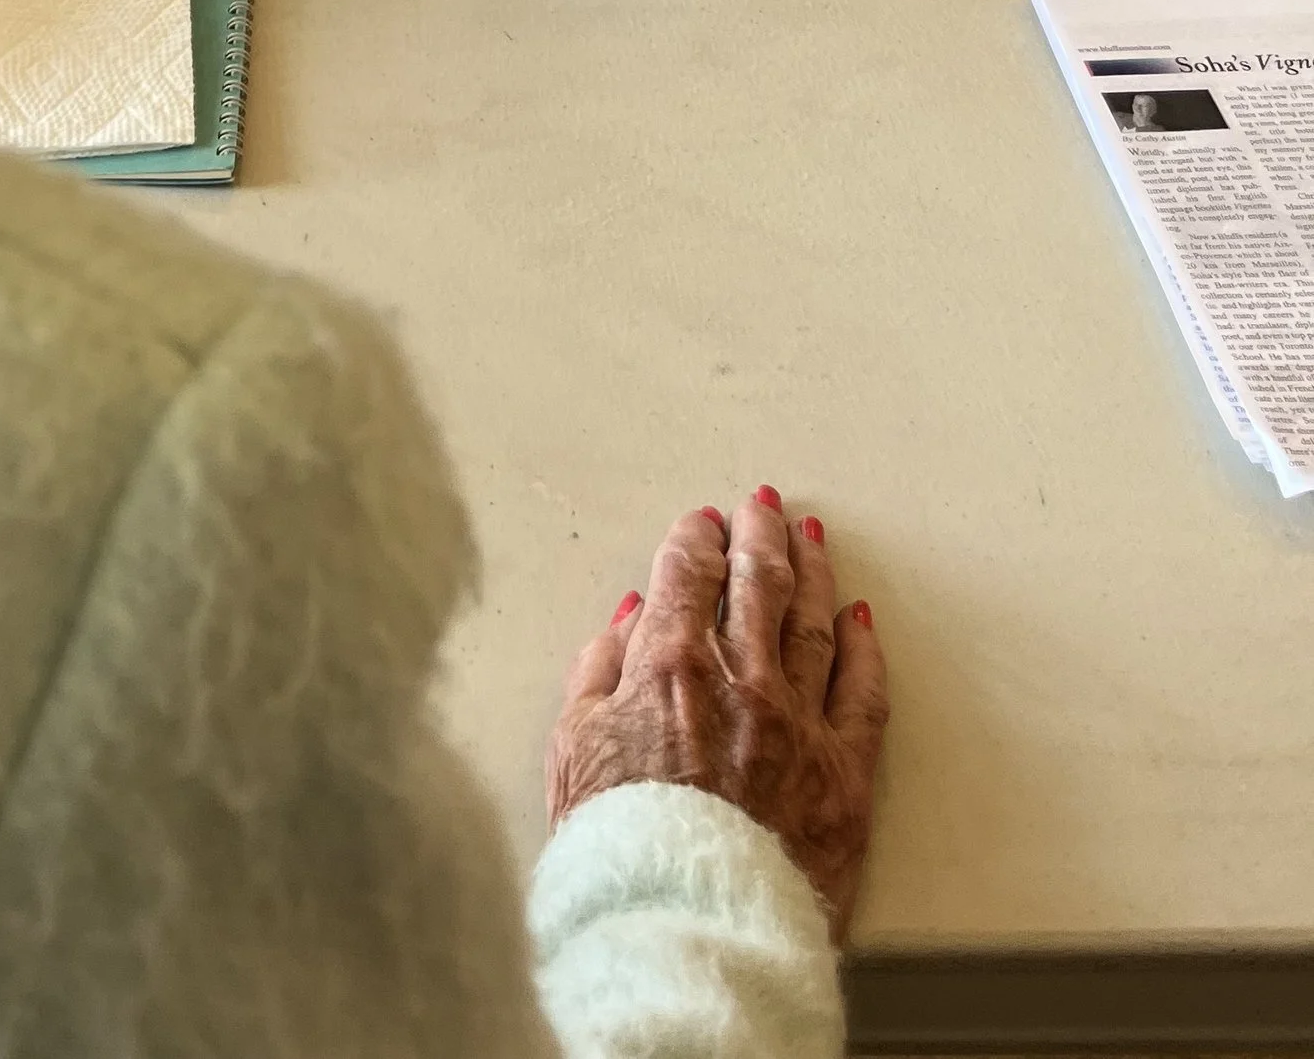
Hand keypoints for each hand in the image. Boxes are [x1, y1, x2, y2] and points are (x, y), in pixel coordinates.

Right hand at [548, 491, 888, 940]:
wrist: (683, 929)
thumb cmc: (619, 848)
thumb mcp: (572, 749)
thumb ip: (596, 673)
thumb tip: (629, 620)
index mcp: (668, 663)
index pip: (687, 573)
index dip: (695, 539)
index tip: (701, 524)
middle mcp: (740, 676)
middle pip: (757, 581)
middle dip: (759, 534)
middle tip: (763, 506)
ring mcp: (799, 722)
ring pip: (813, 622)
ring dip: (812, 571)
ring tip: (813, 537)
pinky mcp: (845, 775)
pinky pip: (864, 694)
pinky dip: (863, 650)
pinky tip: (861, 621)